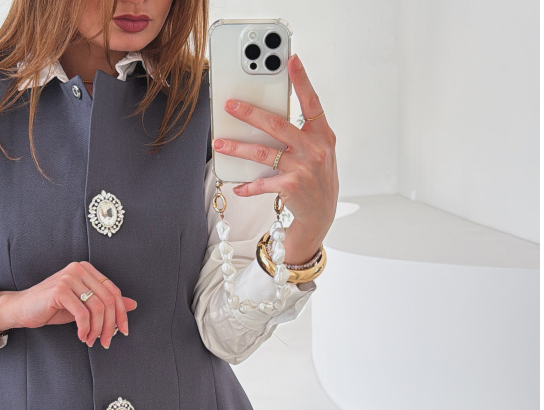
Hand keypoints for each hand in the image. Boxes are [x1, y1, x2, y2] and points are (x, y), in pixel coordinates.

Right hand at [0, 261, 136, 348]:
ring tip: (92, 341)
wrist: (22, 309)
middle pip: (108, 300)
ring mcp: (69, 277)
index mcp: (87, 269)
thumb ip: (106, 303)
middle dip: (110, 325)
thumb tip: (133, 304)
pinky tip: (82, 337)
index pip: (113, 291)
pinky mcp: (59, 290)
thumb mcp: (84, 306)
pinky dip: (85, 329)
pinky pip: (82, 313)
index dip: (121, 314)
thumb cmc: (52, 307)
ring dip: (97, 329)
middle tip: (106, 342)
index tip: (123, 331)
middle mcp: (79, 269)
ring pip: (97, 308)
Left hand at [212, 53, 338, 262]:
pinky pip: (262, 182)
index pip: (312, 103)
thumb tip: (268, 118)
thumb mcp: (318, 153)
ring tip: (220, 144)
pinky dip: (248, 185)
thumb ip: (301, 134)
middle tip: (231, 105)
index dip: (302, 81)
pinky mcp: (291, 186)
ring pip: (263, 152)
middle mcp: (315, 150)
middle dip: (250, 113)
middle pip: (277, 125)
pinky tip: (237, 185)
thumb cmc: (316, 179)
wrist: (322, 215)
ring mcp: (303, 168)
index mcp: (323, 136)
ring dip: (238, 148)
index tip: (291, 60)